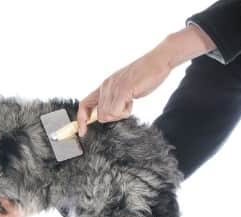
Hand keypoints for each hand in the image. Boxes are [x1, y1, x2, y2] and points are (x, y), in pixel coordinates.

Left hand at [77, 24, 215, 136]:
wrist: (159, 60)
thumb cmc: (145, 76)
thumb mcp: (124, 88)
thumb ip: (115, 99)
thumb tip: (109, 114)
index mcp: (104, 85)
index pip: (84, 104)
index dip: (81, 119)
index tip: (82, 132)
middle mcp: (105, 86)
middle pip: (99, 115)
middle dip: (114, 117)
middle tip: (126, 105)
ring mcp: (113, 87)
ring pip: (107, 115)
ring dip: (121, 113)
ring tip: (130, 101)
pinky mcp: (122, 90)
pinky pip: (116, 112)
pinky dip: (125, 112)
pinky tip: (132, 101)